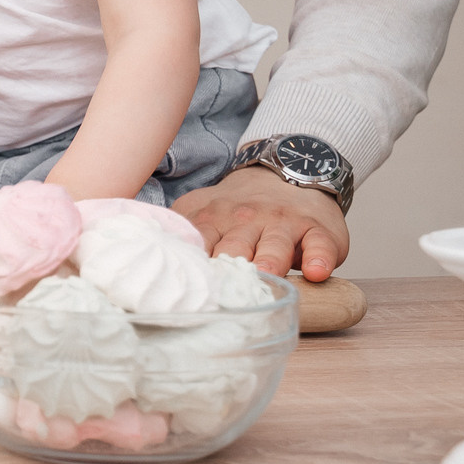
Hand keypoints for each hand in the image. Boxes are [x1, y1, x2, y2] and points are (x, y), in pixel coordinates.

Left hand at [174, 167, 348, 281]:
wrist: (287, 174)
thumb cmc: (239, 208)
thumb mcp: (202, 208)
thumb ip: (180, 228)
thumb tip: (143, 251)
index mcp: (214, 218)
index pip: (199, 242)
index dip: (192, 264)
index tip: (183, 285)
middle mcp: (246, 220)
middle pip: (235, 246)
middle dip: (228, 265)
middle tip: (222, 289)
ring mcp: (283, 224)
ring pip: (275, 244)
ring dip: (270, 260)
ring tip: (267, 274)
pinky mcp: (318, 231)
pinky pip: (320, 245)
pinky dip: (320, 258)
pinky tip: (318, 272)